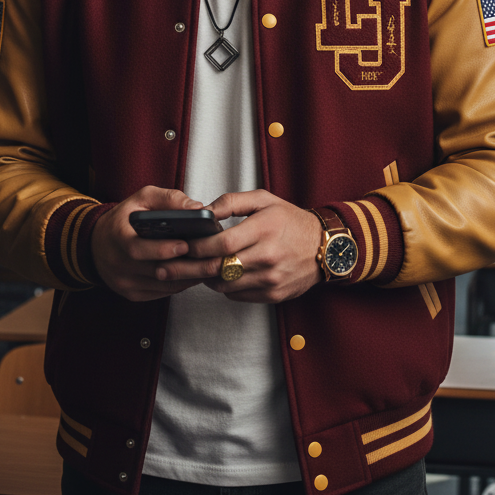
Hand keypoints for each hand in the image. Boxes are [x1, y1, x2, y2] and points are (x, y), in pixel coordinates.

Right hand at [91, 186, 204, 301]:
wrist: (97, 244)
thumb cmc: (124, 218)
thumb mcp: (142, 199)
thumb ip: (168, 199)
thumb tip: (197, 207)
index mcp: (117, 237)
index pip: (137, 249)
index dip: (162, 249)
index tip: (186, 245)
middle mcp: (118, 263)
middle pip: (157, 271)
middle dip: (189, 268)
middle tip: (214, 262)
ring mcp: (124, 282)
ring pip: (163, 285)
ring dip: (190, 278)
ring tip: (212, 268)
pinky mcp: (132, 294)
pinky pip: (162, 293)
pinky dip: (181, 285)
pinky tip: (197, 275)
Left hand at [156, 189, 322, 302]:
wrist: (326, 247)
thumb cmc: (291, 220)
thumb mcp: (264, 199)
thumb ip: (231, 201)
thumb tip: (203, 210)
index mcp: (265, 229)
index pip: (222, 243)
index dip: (198, 246)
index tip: (182, 244)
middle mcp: (268, 257)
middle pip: (219, 268)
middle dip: (188, 268)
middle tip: (167, 266)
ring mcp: (271, 279)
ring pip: (225, 285)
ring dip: (204, 278)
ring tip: (190, 270)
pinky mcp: (273, 295)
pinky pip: (238, 295)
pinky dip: (224, 286)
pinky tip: (217, 275)